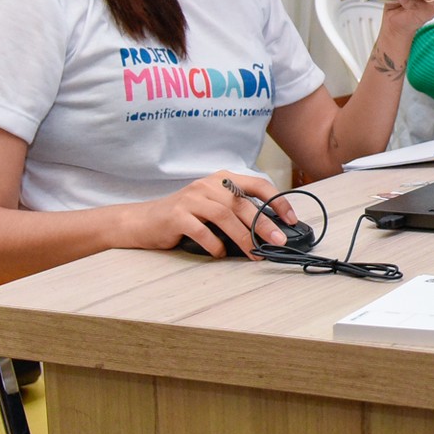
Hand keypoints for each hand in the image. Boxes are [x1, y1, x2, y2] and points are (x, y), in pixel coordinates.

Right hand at [130, 172, 296, 257]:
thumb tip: (270, 231)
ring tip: (255, 254)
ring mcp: (191, 199)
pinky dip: (214, 245)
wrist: (142, 221)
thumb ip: (237, 211)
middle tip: (278, 242)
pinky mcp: (176, 216)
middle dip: (264, 225)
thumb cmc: (183, 216)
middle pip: (243, 204)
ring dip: (243, 238)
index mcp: (222, 180)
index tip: (291, 219)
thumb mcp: (213, 206)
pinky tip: (219, 254)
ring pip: (225, 217)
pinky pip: (202, 231)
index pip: (258, 184)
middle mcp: (208, 185)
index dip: (278, 201)